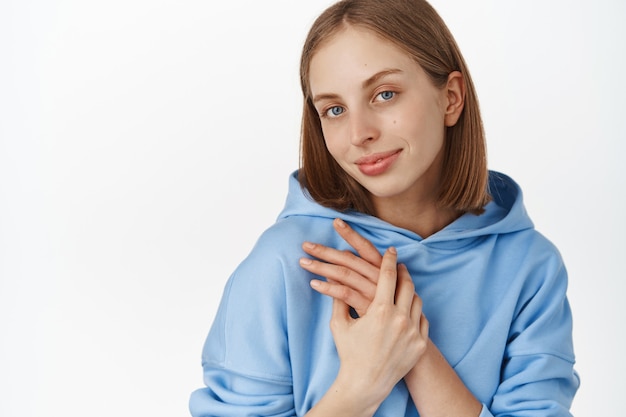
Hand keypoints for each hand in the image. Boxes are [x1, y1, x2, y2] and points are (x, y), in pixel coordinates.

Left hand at [299, 218, 381, 315]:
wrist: (396, 338)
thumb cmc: (384, 313)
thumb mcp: (377, 290)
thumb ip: (361, 274)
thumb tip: (340, 258)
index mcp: (382, 270)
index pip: (365, 247)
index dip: (351, 234)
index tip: (335, 221)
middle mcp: (379, 278)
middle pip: (349, 259)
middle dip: (326, 250)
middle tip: (305, 245)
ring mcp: (374, 292)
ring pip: (344, 274)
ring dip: (322, 266)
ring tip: (303, 262)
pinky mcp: (368, 306)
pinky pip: (344, 294)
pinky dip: (328, 288)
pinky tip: (314, 283)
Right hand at [329, 247, 428, 406]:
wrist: (365, 383)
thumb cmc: (349, 353)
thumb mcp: (339, 324)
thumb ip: (338, 299)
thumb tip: (332, 278)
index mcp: (380, 310)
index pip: (388, 275)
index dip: (390, 260)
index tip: (391, 251)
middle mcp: (400, 318)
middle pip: (407, 284)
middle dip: (403, 272)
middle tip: (399, 265)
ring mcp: (413, 332)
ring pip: (417, 300)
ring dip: (409, 291)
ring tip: (403, 286)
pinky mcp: (420, 344)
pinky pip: (422, 319)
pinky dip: (415, 311)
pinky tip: (408, 308)